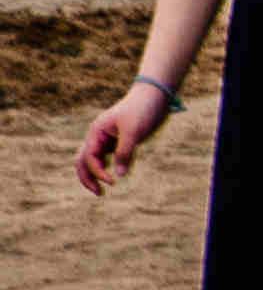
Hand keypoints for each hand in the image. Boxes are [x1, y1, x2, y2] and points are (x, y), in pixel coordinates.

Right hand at [74, 78, 168, 192]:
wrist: (154, 96)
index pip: (89, 157)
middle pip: (82, 160)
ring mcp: (106, 138)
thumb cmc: (142, 110)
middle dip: (87, 177)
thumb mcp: (134, 131)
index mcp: (96, 132)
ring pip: (92, 160)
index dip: (98, 171)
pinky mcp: (117, 140)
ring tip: (101, 191)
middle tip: (99, 193)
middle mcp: (97, 135)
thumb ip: (125, 152)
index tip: (112, 182)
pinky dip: (106, 168)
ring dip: (94, 174)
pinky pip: (106, 157)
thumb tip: (119, 175)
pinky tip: (114, 177)